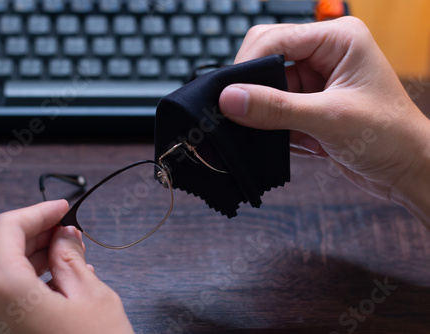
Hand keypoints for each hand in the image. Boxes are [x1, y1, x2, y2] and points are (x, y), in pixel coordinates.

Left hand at [0, 200, 133, 333]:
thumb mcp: (92, 296)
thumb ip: (70, 256)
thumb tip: (64, 234)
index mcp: (2, 290)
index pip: (7, 228)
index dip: (38, 211)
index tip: (62, 209)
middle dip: (29, 234)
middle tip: (64, 231)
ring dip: (23, 259)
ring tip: (62, 257)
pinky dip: (17, 284)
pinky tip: (51, 285)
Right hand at [219, 17, 429, 226]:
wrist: (407, 170)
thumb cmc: (390, 136)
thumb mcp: (329, 119)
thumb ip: (275, 108)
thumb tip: (230, 98)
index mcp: (337, 39)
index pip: (275, 38)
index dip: (248, 64)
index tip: (228, 94)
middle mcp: (324, 55)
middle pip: (266, 62)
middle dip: (257, 93)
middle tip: (248, 118)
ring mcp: (315, 81)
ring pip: (267, 91)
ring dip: (271, 118)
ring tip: (294, 136)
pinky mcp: (309, 105)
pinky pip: (275, 112)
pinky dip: (279, 132)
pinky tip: (304, 144)